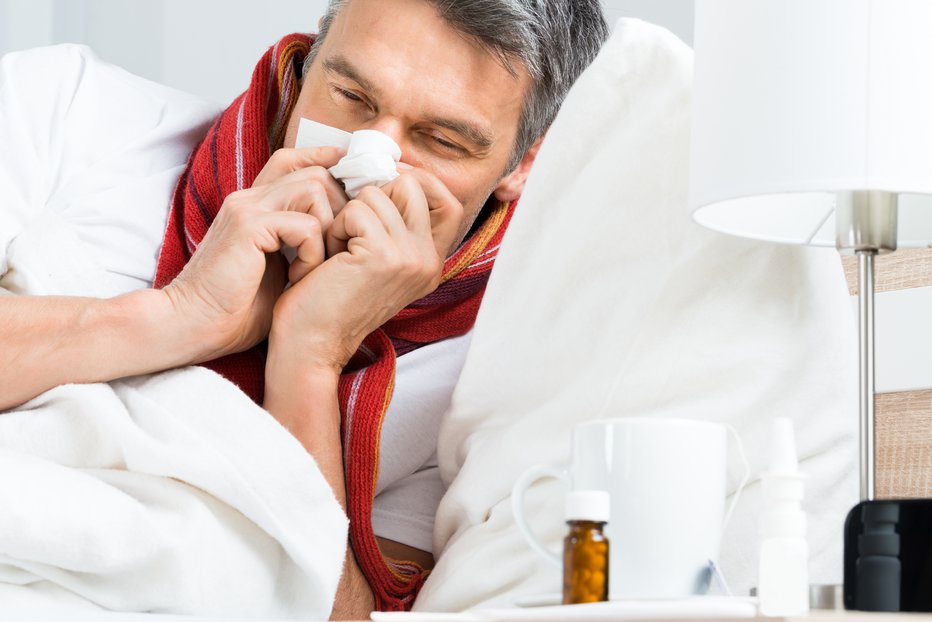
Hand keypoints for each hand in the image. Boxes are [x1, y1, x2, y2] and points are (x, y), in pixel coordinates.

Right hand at [162, 147, 347, 361]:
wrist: (191, 327)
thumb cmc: (233, 310)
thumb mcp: (277, 270)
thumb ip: (299, 247)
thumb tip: (338, 242)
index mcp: (254, 207)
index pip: (293, 162)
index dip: (324, 164)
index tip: (352, 183)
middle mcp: (249, 199)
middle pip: (315, 173)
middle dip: (341, 207)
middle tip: (341, 246)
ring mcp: (247, 208)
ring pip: (315, 189)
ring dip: (329, 231)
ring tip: (317, 268)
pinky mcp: (248, 227)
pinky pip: (307, 224)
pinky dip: (313, 253)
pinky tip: (300, 278)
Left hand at [267, 171, 464, 371]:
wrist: (310, 344)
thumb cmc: (328, 300)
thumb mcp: (373, 260)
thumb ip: (392, 225)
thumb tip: (388, 170)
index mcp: (430, 262)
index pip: (446, 200)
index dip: (416, 180)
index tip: (379, 182)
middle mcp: (429, 260)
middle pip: (412, 184)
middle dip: (372, 193)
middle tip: (350, 226)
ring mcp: (411, 257)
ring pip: (377, 192)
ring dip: (347, 213)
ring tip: (338, 249)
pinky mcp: (386, 255)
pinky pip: (356, 209)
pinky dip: (335, 226)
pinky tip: (330, 257)